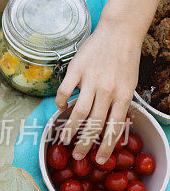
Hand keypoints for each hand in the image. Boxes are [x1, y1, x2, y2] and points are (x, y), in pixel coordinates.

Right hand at [55, 17, 141, 163]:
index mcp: (124, 95)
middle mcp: (107, 90)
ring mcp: (91, 80)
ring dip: (70, 128)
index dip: (106, 146)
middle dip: (85, 143)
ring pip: (78, 111)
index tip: (99, 159)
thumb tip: (111, 122)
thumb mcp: (130, 83)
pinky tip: (61, 107)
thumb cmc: (125, 58)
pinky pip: (65, 91)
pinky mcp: (76, 70)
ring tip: (64, 138)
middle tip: (78, 155)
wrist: (120, 31)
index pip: (115, 127)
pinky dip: (61, 102)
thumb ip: (120, 102)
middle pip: (94, 124)